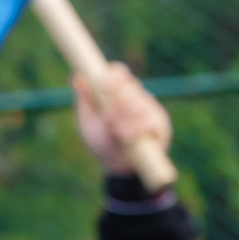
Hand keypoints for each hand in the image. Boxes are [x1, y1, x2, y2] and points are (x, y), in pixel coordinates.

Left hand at [73, 62, 173, 179]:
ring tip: (118, 134)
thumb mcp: (88, 121)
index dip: (114, 76)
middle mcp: (135, 96)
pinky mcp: (161, 125)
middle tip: (108, 119)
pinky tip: (131, 139)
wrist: (117, 167)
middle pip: (131, 86)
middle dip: (118, 103)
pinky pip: (153, 120)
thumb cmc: (100, 141)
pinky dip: (140, 129)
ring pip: (141, 104)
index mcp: (116, 90)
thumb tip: (77, 76)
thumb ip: (85, 99)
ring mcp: (150, 110)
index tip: (106, 86)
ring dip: (127, 120)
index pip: (119, 72)